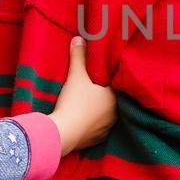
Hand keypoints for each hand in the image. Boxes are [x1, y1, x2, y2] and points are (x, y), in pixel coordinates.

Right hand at [51, 36, 115, 153]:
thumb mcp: (76, 75)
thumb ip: (79, 56)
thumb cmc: (74, 102)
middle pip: (111, 100)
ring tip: (89, 102)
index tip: (102, 75)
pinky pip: (97, 128)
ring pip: (106, 115)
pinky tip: (84, 118)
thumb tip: (79, 39)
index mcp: (115, 98)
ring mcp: (107, 128)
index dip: (109, 80)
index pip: (117, 85)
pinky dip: (92, 123)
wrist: (63, 133)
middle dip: (104, 94)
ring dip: (99, 110)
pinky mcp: (97, 140)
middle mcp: (116, 114)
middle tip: (94, 87)